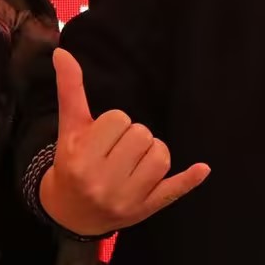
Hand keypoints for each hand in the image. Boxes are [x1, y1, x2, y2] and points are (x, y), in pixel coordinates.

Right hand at [37, 48, 209, 235]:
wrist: (70, 212)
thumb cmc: (72, 162)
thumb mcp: (69, 128)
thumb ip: (69, 89)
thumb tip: (62, 52)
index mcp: (81, 157)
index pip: (118, 119)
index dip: (114, 124)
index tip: (103, 139)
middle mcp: (102, 181)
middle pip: (142, 135)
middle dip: (133, 138)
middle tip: (116, 152)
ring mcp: (126, 198)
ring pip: (160, 156)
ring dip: (152, 153)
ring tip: (133, 162)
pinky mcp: (147, 209)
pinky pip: (174, 190)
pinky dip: (189, 180)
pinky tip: (202, 169)